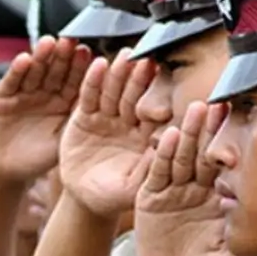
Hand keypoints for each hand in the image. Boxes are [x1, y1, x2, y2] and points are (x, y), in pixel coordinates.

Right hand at [0, 37, 89, 181]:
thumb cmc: (35, 160)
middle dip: (63, 56)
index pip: (75, 81)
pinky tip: (24, 59)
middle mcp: (45, 93)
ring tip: (49, 43)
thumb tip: (102, 107)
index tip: (88, 54)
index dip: (80, 68)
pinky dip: (17, 70)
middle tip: (71, 40)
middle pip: (56, 71)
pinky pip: (12, 81)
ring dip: (42, 56)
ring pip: (35, 71)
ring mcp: (24, 92)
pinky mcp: (2, 95)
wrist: (1, 171)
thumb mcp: (61, 144)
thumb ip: (76, 125)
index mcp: (64, 103)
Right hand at [59, 49, 159, 217]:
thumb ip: (152, 168)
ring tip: (124, 56)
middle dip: (140, 79)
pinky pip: (89, 97)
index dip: (161, 99)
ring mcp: (106, 118)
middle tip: (148, 59)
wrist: (83, 199)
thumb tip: (173, 147)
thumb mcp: (134, 188)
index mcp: (146, 138)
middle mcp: (128, 124)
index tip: (171, 88)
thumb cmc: (114, 197)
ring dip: (118, 74)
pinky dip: (93, 81)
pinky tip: (98, 64)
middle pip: (135, 97)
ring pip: (114, 92)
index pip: (155, 114)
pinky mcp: (84, 117)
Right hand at [134, 102, 246, 255]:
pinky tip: (164, 138)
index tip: (242, 122)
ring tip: (193, 110)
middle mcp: (199, 188)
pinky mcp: (151, 197)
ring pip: (181, 157)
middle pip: (204, 153)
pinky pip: (156, 173)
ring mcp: (174, 190)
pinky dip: (160, 156)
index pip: (228, 164)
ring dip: (186, 133)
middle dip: (209, 128)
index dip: (233, 143)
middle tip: (216, 103)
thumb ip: (245, 241)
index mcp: (222, 196)